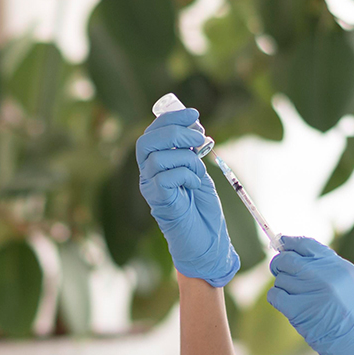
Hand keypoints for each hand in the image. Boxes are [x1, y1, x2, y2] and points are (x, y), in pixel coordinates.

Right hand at [136, 108, 239, 286]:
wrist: (206, 241)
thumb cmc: (202, 208)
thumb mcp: (198, 170)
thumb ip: (191, 150)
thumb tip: (193, 124)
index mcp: (155, 162)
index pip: (153, 132)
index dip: (171, 118)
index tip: (195, 113)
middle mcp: (147, 173)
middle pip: (147, 141)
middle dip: (175, 133)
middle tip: (200, 138)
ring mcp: (150, 187)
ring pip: (159, 158)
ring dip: (187, 158)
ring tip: (199, 172)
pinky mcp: (157, 201)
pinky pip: (166, 177)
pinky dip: (186, 175)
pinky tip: (194, 185)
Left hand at [267, 236, 353, 354]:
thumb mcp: (353, 286)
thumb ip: (329, 272)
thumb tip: (300, 261)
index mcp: (340, 266)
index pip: (306, 244)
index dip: (290, 244)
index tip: (282, 246)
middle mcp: (325, 275)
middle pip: (287, 260)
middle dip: (280, 265)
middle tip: (281, 273)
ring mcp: (312, 292)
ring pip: (280, 279)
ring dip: (283, 288)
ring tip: (297, 300)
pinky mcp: (300, 311)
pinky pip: (276, 296)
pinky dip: (277, 300)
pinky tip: (287, 307)